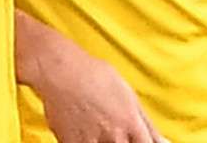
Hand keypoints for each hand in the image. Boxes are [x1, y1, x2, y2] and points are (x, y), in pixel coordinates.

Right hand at [29, 44, 165, 142]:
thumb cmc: (94, 76)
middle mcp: (114, 137)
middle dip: (122, 141)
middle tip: (112, 131)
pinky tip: (84, 131)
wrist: (59, 70)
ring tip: (96, 127)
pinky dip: (86, 142)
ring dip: (103, 142)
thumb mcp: (128, 96)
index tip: (136, 140)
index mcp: (132, 126)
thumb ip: (148, 126)